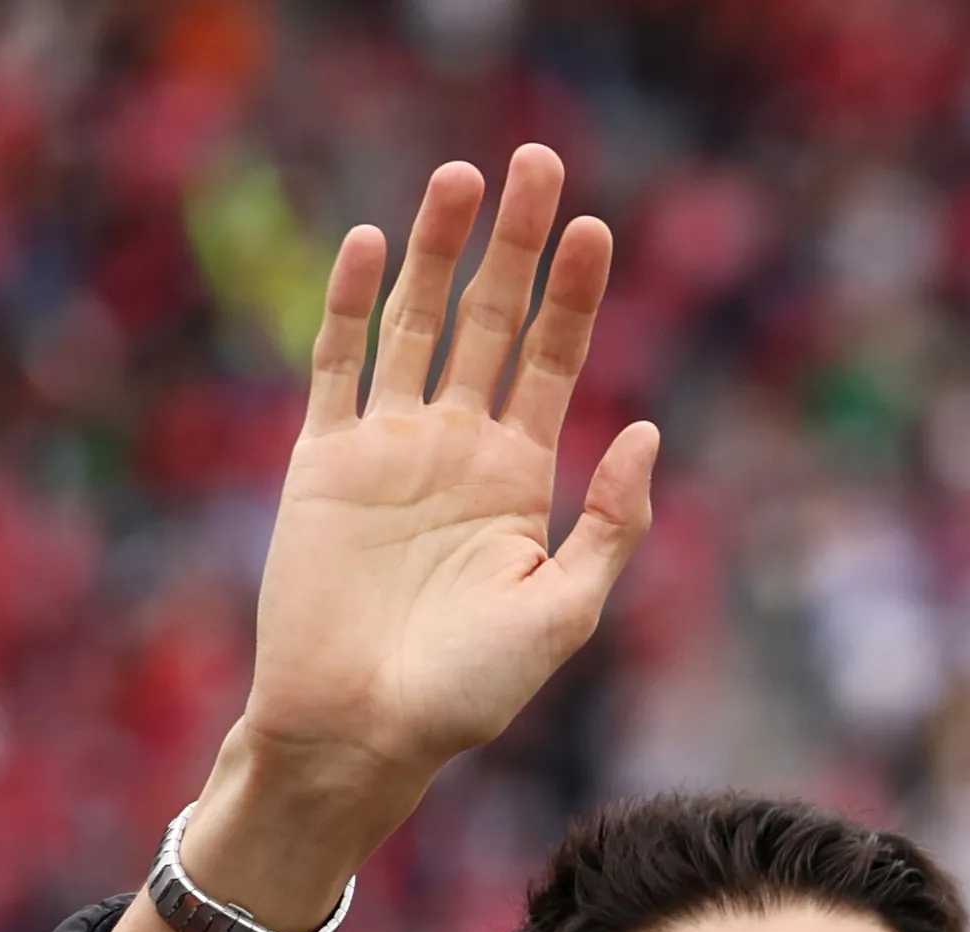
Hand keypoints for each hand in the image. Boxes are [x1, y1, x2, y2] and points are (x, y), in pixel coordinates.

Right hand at [229, 142, 659, 852]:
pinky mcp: (323, 460)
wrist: (363, 731)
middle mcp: (456, 447)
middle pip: (491, 319)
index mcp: (520, 477)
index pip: (555, 362)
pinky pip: (338, 366)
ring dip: (436, 249)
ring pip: (414, 321)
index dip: (577, 295)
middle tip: (538, 161)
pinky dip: (349, 305)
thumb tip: (646, 428)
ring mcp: (387, 446)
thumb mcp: (563, 611)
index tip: (598, 229)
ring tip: (462, 174)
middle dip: (516, 244)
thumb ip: (609, 524)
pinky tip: (367, 244)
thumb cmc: (468, 692)